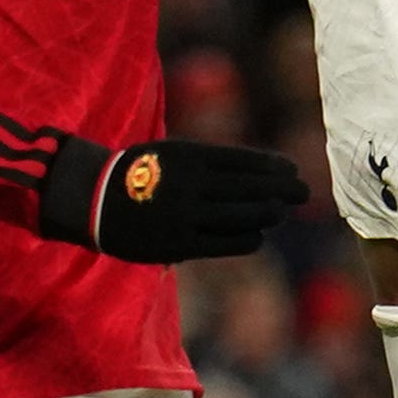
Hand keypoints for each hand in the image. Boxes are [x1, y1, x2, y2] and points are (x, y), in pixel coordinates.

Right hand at [37, 135, 306, 263]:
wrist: (95, 200)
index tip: (292, 169)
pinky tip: (257, 236)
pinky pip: (224, 243)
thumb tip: (258, 174)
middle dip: (280, 190)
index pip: (241, 160)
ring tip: (281, 213)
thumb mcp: (170, 153)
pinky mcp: (179, 243)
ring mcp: (185, 215)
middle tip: (303, 191)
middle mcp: (189, 184)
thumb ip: (207, 163)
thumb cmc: (141, 173)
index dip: (271, 166)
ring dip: (267, 214)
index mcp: (187, 155)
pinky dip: (246, 238)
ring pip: (241, 217)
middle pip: (248, 188)